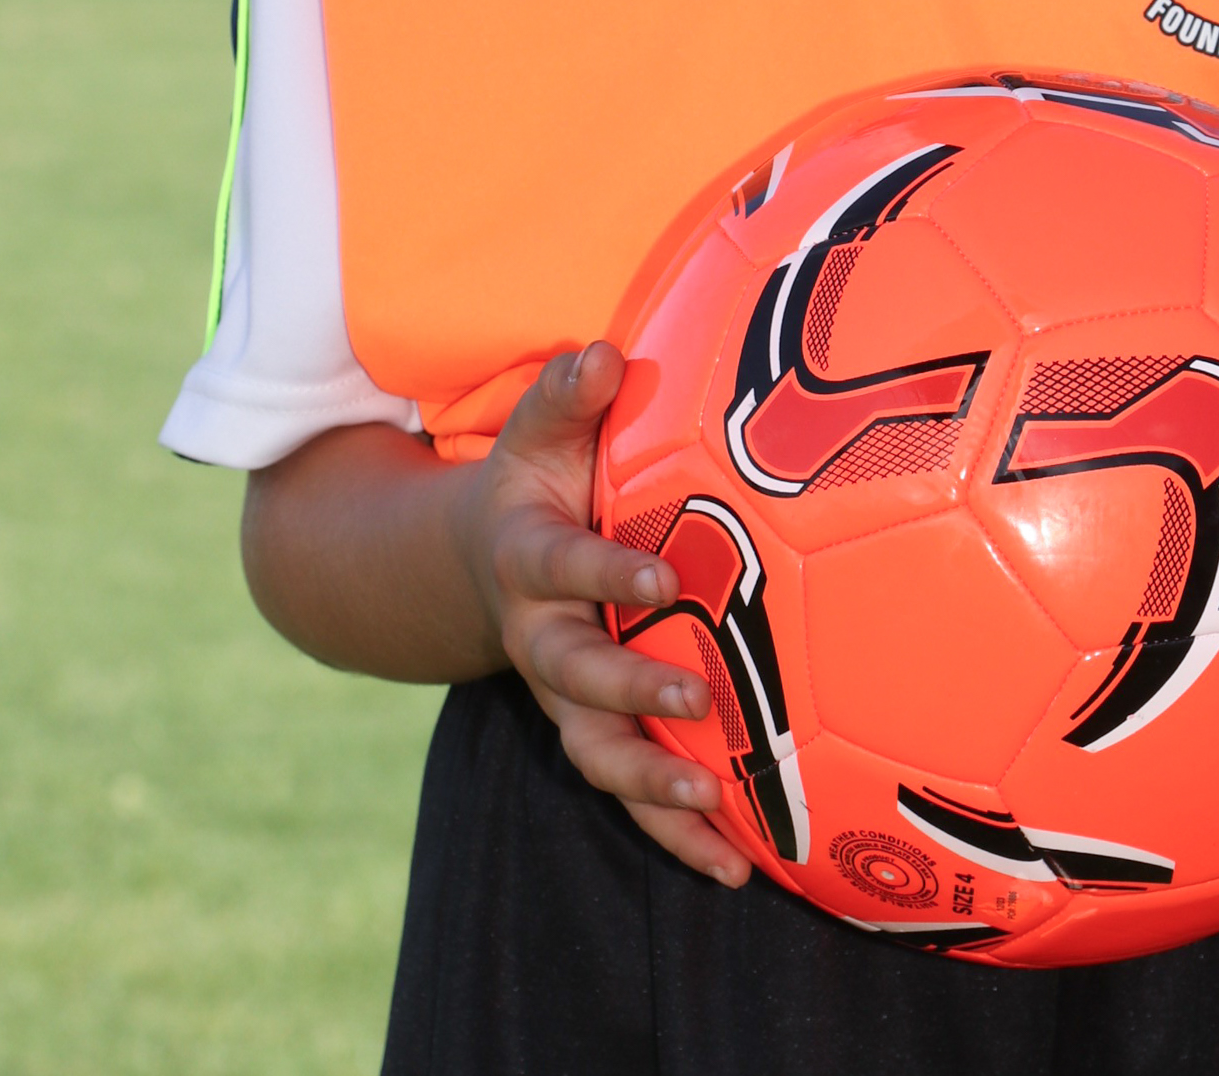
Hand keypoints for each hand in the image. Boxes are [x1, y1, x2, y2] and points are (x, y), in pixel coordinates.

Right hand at [452, 342, 752, 886]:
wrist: (481, 561)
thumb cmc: (534, 483)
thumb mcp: (537, 434)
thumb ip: (566, 396)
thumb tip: (603, 352)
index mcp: (528, 562)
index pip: (564, 566)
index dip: (606, 572)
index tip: (660, 575)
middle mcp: (540, 641)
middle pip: (575, 678)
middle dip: (630, 689)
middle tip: (692, 691)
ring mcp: (566, 698)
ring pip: (599, 753)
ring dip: (652, 784)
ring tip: (715, 805)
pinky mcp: (596, 733)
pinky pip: (632, 794)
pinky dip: (678, 835)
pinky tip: (737, 868)